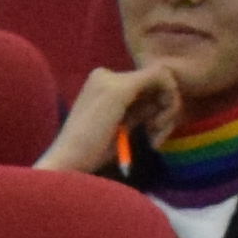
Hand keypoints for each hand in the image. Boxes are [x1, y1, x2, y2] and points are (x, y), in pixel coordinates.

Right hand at [37, 61, 178, 178]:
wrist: (67, 163)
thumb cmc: (90, 154)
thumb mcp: (119, 127)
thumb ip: (139, 111)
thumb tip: (168, 100)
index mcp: (101, 84)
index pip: (144, 85)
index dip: (156, 107)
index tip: (151, 133)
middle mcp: (104, 74)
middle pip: (154, 81)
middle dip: (166, 107)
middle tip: (157, 136)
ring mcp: (111, 78)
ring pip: (162, 79)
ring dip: (169, 107)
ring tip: (156, 136)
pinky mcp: (121, 87)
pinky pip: (162, 78)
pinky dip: (170, 100)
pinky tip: (157, 126)